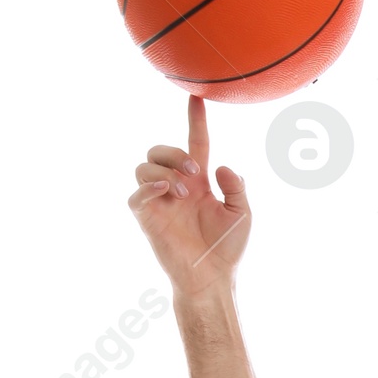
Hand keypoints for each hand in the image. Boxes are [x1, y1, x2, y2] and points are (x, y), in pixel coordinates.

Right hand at [127, 93, 249, 300]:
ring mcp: (159, 202)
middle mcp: (176, 186)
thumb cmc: (227, 249)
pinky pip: (136, 195)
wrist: (212, 279)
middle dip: (174, 152)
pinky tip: (166, 190)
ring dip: (164, 169)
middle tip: (195, 173)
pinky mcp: (148, 219)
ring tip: (184, 192)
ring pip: (144, 165)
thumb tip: (221, 166)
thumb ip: (237, 187)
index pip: (195, 143)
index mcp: (199, 182)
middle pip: (159, 149)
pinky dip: (148, 186)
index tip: (196, 98)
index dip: (195, 120)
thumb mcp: (242, 214)